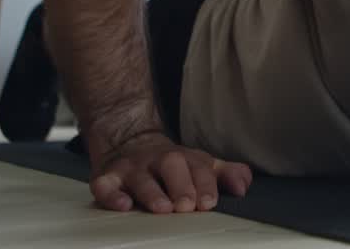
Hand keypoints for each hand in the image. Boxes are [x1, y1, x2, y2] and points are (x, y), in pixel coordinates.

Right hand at [89, 132, 253, 212]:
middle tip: (187, 205)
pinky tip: (122, 205)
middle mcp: (158, 160)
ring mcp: (132, 168)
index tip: (209, 202)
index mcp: (184, 158)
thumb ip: (224, 174)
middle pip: (171, 166)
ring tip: (162, 208)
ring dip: (151, 193)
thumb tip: (243, 185)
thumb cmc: (171, 163)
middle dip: (181, 186)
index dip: (205, 184)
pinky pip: (105, 184)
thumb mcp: (199, 164)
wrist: (128, 141)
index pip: (199, 168)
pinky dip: (111, 194)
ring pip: (141, 177)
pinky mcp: (107, 177)